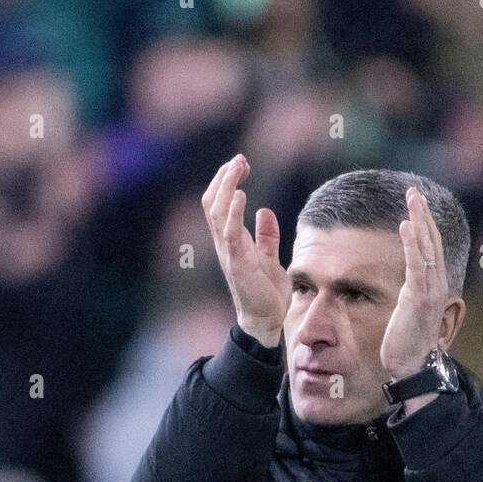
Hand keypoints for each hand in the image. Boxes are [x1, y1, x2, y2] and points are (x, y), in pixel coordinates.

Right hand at [201, 154, 290, 344]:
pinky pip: (229, 233)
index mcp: (232, 241)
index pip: (220, 205)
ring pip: (217, 212)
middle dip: (224, 178)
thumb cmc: (266, 293)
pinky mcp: (237, 264)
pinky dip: (233, 212)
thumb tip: (264, 211)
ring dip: (226, 187)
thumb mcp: (269, 258)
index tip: (241, 164)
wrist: (266, 322)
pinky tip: (240, 195)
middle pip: (213, 203)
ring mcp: (229, 254)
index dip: (226, 182)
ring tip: (238, 167)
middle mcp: (225, 245)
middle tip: (240, 160)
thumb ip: (265, 236)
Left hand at [380, 185, 449, 378]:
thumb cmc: (407, 345)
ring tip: (412, 199)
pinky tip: (407, 225)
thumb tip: (404, 285)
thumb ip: (410, 294)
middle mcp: (437, 285)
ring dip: (420, 221)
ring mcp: (430, 290)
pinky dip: (413, 242)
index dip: (426, 225)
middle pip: (432, 242)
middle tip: (415, 192)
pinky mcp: (419, 298)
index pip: (431, 249)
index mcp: (434, 286)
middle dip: (424, 215)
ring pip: (427, 248)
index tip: (417, 204)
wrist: (413, 367)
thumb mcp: (408, 313)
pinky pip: (416, 264)